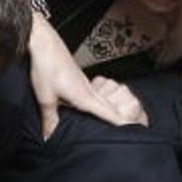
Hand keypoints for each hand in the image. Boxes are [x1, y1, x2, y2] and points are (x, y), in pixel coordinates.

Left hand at [28, 13, 146, 135]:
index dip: (122, 123)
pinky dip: (102, 102)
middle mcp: (90, 90)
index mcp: (85, 96)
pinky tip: (95, 106)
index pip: (109, 113)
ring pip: (104, 100)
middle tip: (136, 128)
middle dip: (123, 118)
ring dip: (113, 110)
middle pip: (111, 107)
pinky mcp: (80, 79)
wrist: (45, 44)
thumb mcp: (45, 98)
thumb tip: (50, 136)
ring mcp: (86, 83)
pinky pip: (96, 94)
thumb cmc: (46, 68)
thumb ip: (50, 119)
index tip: (135, 131)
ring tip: (120, 122)